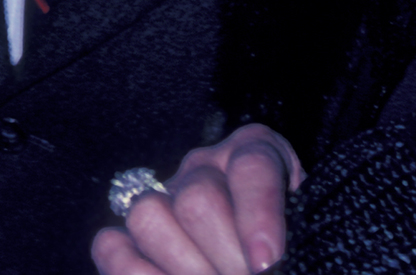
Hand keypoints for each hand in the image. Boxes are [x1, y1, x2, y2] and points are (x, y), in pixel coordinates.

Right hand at [91, 124, 303, 274]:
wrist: (268, 263)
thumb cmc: (296, 248)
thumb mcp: (304, 235)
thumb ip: (296, 241)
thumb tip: (266, 262)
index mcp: (258, 152)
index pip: (251, 166)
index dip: (257, 213)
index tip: (267, 261)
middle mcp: (207, 166)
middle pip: (197, 199)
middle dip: (224, 257)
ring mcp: (165, 196)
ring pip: (148, 217)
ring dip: (183, 268)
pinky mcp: (130, 234)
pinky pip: (111, 246)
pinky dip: (133, 273)